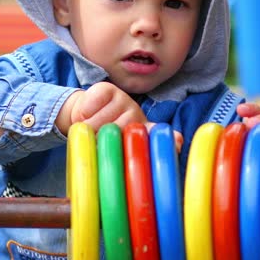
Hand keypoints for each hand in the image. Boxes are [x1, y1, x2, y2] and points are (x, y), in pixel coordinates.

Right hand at [58, 83, 183, 150]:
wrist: (81, 116)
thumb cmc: (98, 137)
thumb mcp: (110, 151)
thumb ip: (122, 157)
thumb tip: (126, 170)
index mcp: (143, 135)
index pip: (159, 138)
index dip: (169, 140)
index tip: (178, 142)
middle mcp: (138, 117)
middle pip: (116, 135)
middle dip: (99, 141)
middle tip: (95, 140)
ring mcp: (125, 101)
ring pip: (100, 123)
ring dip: (87, 129)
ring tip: (89, 128)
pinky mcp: (109, 89)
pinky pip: (90, 108)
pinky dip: (82, 114)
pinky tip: (85, 114)